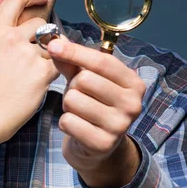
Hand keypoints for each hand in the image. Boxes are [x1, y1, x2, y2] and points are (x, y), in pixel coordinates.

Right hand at [0, 0, 57, 147]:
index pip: (16, 1)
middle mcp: (14, 40)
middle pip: (39, 23)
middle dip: (41, 33)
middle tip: (36, 48)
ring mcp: (29, 57)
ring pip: (52, 42)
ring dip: (51, 50)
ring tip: (41, 65)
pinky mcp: (42, 74)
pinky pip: (60, 61)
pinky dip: (59, 65)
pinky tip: (51, 74)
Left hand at [47, 35, 145, 187]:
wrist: (99, 146)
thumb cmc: (93, 105)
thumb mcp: (87, 80)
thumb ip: (73, 62)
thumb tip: (55, 42)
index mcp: (133, 83)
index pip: (101, 61)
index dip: (75, 52)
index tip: (53, 45)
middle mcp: (132, 104)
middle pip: (84, 80)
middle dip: (73, 86)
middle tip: (79, 95)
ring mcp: (120, 126)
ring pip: (73, 100)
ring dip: (68, 105)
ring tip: (78, 111)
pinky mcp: (103, 144)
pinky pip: (68, 122)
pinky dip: (65, 122)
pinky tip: (76, 126)